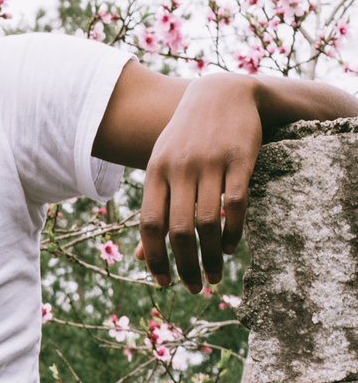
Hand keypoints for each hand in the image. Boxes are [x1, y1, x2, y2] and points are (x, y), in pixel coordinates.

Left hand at [137, 76, 261, 294]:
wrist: (224, 93)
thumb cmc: (188, 138)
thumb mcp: (164, 167)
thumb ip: (154, 208)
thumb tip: (142, 257)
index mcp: (156, 172)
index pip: (149, 224)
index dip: (154, 258)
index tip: (162, 283)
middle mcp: (180, 168)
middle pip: (178, 230)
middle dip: (185, 266)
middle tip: (195, 288)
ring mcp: (210, 163)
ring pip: (207, 223)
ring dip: (211, 257)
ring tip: (215, 276)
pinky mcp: (240, 159)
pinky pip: (235, 206)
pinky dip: (233, 233)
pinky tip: (231, 248)